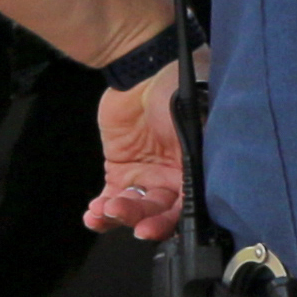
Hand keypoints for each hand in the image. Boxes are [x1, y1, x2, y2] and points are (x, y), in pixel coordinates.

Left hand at [89, 67, 186, 239]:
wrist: (144, 68)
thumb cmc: (179, 89)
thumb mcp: (197, 123)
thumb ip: (199, 159)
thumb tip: (202, 191)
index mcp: (199, 171)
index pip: (187, 208)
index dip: (169, 222)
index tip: (150, 227)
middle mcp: (174, 180)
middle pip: (158, 213)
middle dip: (140, 218)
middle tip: (123, 214)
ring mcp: (146, 176)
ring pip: (134, 209)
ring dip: (118, 215)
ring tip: (103, 211)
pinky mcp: (120, 170)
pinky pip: (111, 199)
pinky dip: (101, 213)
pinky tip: (94, 216)